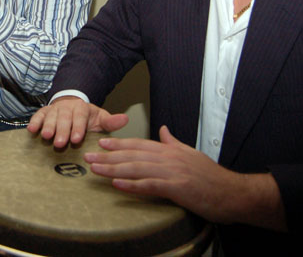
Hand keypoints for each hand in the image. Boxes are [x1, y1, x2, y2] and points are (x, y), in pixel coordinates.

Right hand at [27, 96, 128, 147]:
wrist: (72, 106)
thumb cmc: (87, 118)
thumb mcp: (100, 119)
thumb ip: (111, 122)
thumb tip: (125, 119)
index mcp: (82, 108)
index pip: (80, 117)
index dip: (78, 128)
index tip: (76, 139)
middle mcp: (67, 107)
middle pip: (64, 118)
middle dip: (62, 130)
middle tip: (59, 143)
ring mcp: (54, 109)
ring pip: (50, 117)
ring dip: (47, 126)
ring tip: (46, 136)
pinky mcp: (44, 112)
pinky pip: (38, 116)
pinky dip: (34, 122)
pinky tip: (31, 130)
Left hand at [84, 125, 279, 225]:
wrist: (234, 192)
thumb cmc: (212, 176)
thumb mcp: (191, 154)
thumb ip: (173, 142)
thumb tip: (164, 130)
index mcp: (169, 150)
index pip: (139, 144)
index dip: (119, 143)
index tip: (101, 143)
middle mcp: (167, 158)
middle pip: (132, 154)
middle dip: (108, 155)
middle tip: (88, 156)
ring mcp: (172, 172)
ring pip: (136, 168)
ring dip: (113, 168)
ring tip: (95, 169)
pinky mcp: (177, 188)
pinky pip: (150, 186)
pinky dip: (132, 185)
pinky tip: (117, 184)